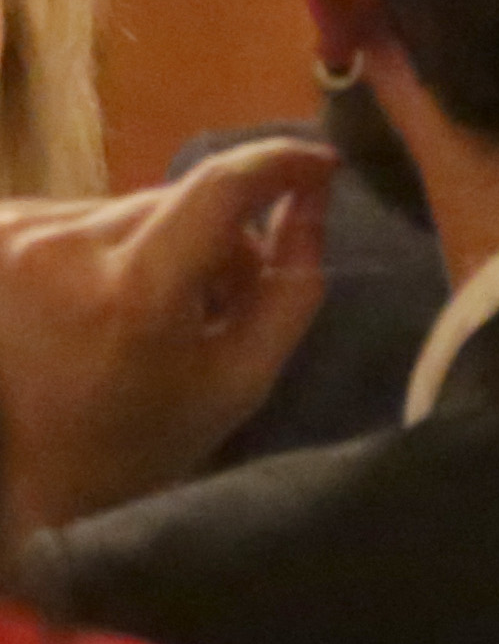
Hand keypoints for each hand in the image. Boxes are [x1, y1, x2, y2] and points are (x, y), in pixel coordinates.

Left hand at [0, 138, 335, 541]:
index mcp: (131, 294)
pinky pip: (86, 215)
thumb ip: (292, 283)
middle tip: (220, 303)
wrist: (16, 481)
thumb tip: (313, 192)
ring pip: (134, 206)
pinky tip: (97, 305)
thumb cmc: (136, 446)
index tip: (323, 166)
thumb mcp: (240, 380)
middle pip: (181, 201)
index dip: (282, 163)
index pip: (220, 188)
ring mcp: (15, 236)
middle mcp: (61, 249)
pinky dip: (110, 249)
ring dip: (161, 243)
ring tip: (150, 314)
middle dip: (218, 239)